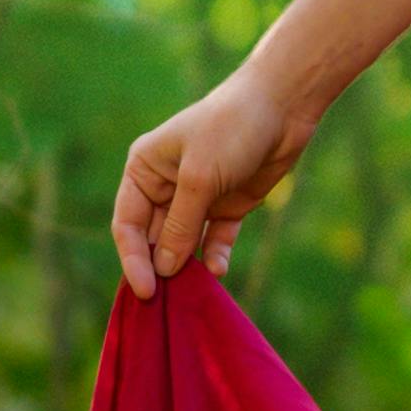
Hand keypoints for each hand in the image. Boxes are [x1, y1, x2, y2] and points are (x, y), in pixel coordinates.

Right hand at [113, 66, 312, 294]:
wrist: (282, 107)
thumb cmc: (230, 130)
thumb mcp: (199, 179)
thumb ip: (179, 226)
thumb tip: (163, 270)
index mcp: (143, 170)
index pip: (127, 224)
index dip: (133, 259)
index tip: (145, 290)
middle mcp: (165, 187)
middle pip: (152, 239)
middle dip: (159, 269)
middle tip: (166, 303)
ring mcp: (197, 198)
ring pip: (182, 244)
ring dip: (185, 268)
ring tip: (191, 294)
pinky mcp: (227, 206)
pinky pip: (214, 240)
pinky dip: (214, 256)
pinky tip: (218, 270)